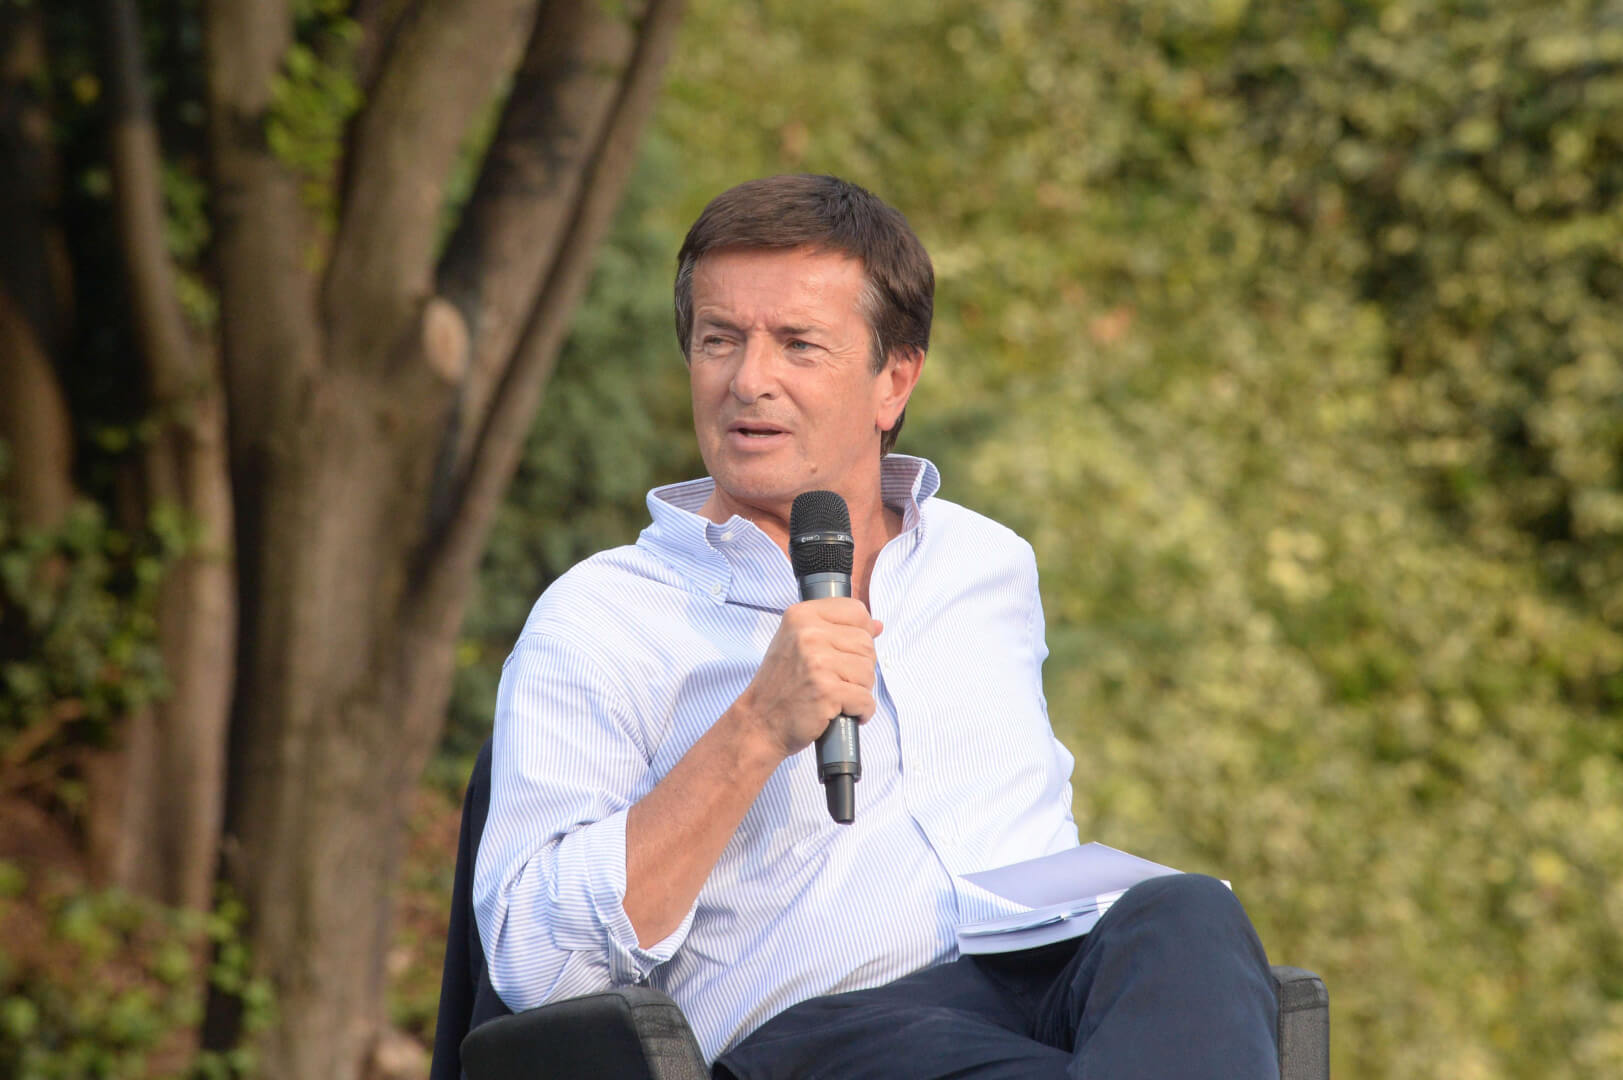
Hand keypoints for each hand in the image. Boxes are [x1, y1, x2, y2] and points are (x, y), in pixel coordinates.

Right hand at [734, 598, 882, 760]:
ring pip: (869, 672)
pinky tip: (844, 712)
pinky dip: (861, 711)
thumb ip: (836, 629)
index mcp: (802, 616)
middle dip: (860, 667)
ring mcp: (817, 663)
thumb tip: (877, 625)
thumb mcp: (798, 643)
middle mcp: (808, 634)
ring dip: (860, 690)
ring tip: (837, 696)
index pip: (856, 611)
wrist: (759, 721)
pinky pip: (866, 699)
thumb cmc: (781, 684)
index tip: (849, 652)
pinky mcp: (826, 691)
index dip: (862, 633)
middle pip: (866, 644)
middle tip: (838, 680)